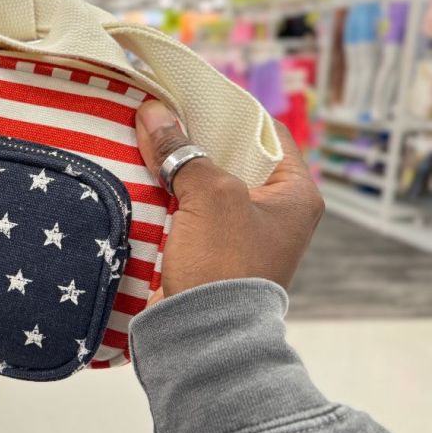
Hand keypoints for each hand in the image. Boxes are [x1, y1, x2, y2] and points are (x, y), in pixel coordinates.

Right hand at [135, 101, 323, 302]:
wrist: (203, 337)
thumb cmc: (224, 263)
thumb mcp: (211, 196)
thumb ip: (183, 151)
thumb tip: (153, 111)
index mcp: (295, 195)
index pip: (267, 133)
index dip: (230, 111)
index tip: (193, 95)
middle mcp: (273, 213)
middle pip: (230, 159)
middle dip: (193, 138)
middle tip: (159, 115)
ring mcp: (239, 235)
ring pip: (204, 186)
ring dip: (174, 169)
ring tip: (142, 140)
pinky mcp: (208, 253)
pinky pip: (187, 213)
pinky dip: (165, 197)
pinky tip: (138, 178)